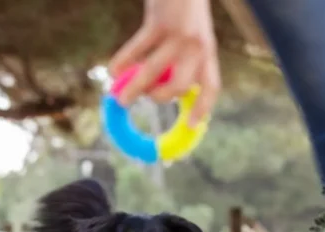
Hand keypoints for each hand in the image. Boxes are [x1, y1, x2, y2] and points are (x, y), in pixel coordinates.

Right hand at [108, 0, 220, 125]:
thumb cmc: (183, 4)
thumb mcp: (191, 31)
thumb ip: (181, 56)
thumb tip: (157, 86)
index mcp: (207, 50)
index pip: (211, 85)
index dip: (203, 108)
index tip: (192, 126)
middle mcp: (197, 46)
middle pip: (180, 86)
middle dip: (158, 99)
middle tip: (142, 100)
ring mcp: (179, 35)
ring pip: (154, 73)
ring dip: (134, 89)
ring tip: (118, 100)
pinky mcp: (159, 23)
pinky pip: (137, 50)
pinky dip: (122, 63)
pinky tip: (113, 70)